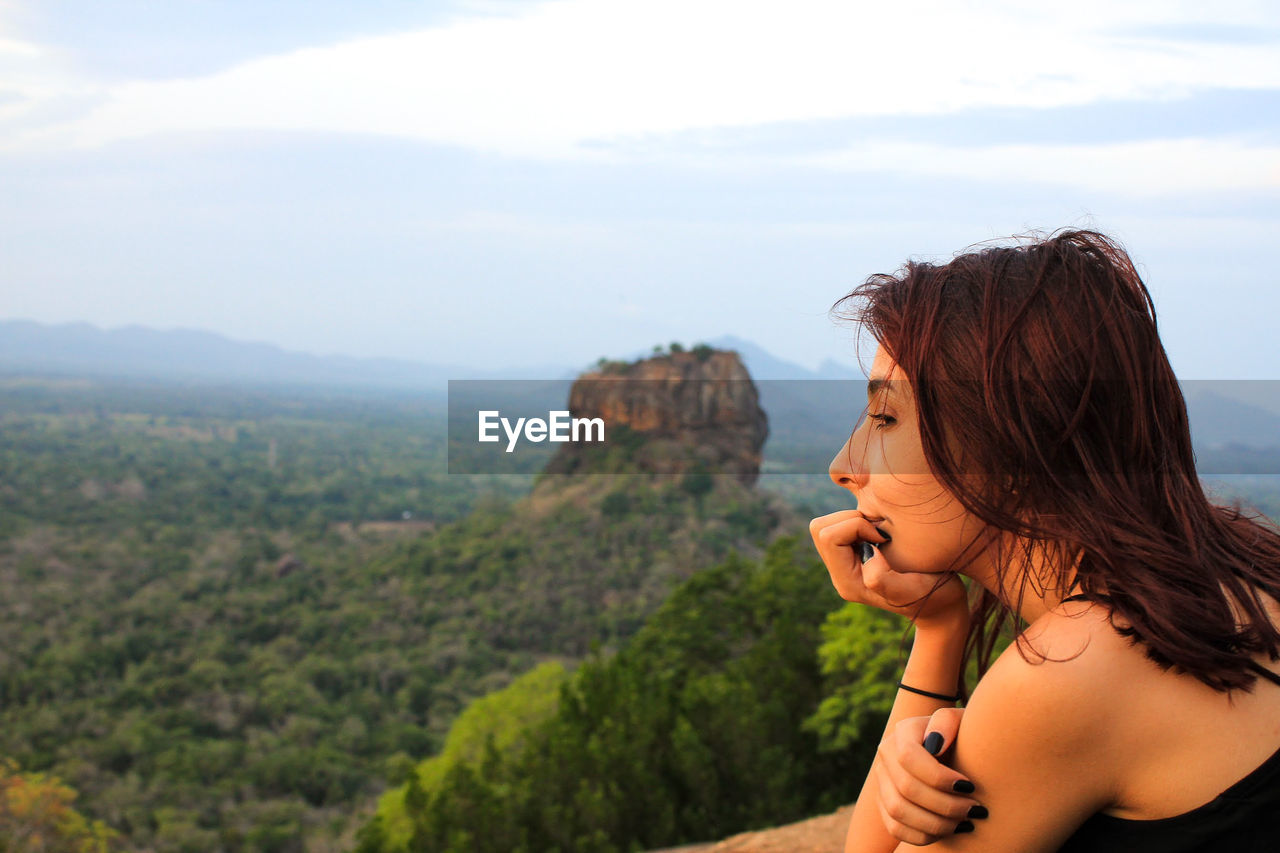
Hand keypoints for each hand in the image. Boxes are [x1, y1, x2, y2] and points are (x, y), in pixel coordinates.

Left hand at [808, 509, 967, 625]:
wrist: (942, 606)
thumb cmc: (933, 597)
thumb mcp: (912, 590)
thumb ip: (882, 578)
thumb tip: (866, 555)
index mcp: (847, 582)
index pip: (829, 537)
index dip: (856, 526)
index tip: (884, 538)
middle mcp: (841, 574)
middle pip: (820, 528)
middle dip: (850, 520)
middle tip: (879, 532)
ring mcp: (846, 565)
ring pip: (828, 525)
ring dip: (855, 520)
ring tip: (881, 533)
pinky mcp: (854, 555)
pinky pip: (841, 526)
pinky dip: (860, 522)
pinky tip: (882, 535)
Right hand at [875, 707, 984, 844]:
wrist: (956, 751)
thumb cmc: (964, 735)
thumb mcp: (962, 720)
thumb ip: (948, 721)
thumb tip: (935, 743)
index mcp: (903, 732)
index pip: (908, 757)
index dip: (939, 777)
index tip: (970, 786)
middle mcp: (886, 754)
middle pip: (905, 788)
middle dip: (944, 804)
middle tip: (975, 810)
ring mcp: (882, 780)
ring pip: (897, 811)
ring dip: (935, 823)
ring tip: (965, 822)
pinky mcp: (884, 803)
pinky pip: (895, 828)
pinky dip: (923, 836)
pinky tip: (950, 830)